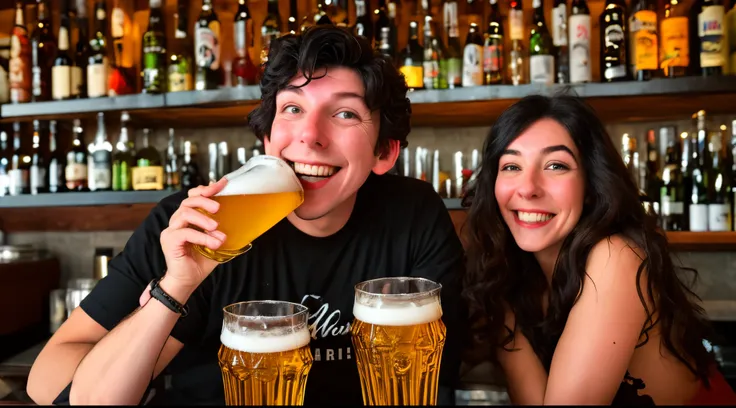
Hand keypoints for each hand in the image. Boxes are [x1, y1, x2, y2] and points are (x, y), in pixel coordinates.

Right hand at [159, 179, 227, 297]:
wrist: (189, 280)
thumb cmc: (201, 261)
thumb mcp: (216, 240)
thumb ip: (222, 226)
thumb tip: (236, 213)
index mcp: (189, 218)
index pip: (193, 196)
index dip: (206, 189)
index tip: (222, 184)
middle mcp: (178, 221)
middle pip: (188, 201)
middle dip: (204, 200)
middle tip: (218, 208)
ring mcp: (171, 230)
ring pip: (185, 213)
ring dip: (203, 219)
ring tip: (216, 228)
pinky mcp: (169, 240)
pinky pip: (185, 232)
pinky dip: (201, 236)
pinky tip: (213, 243)